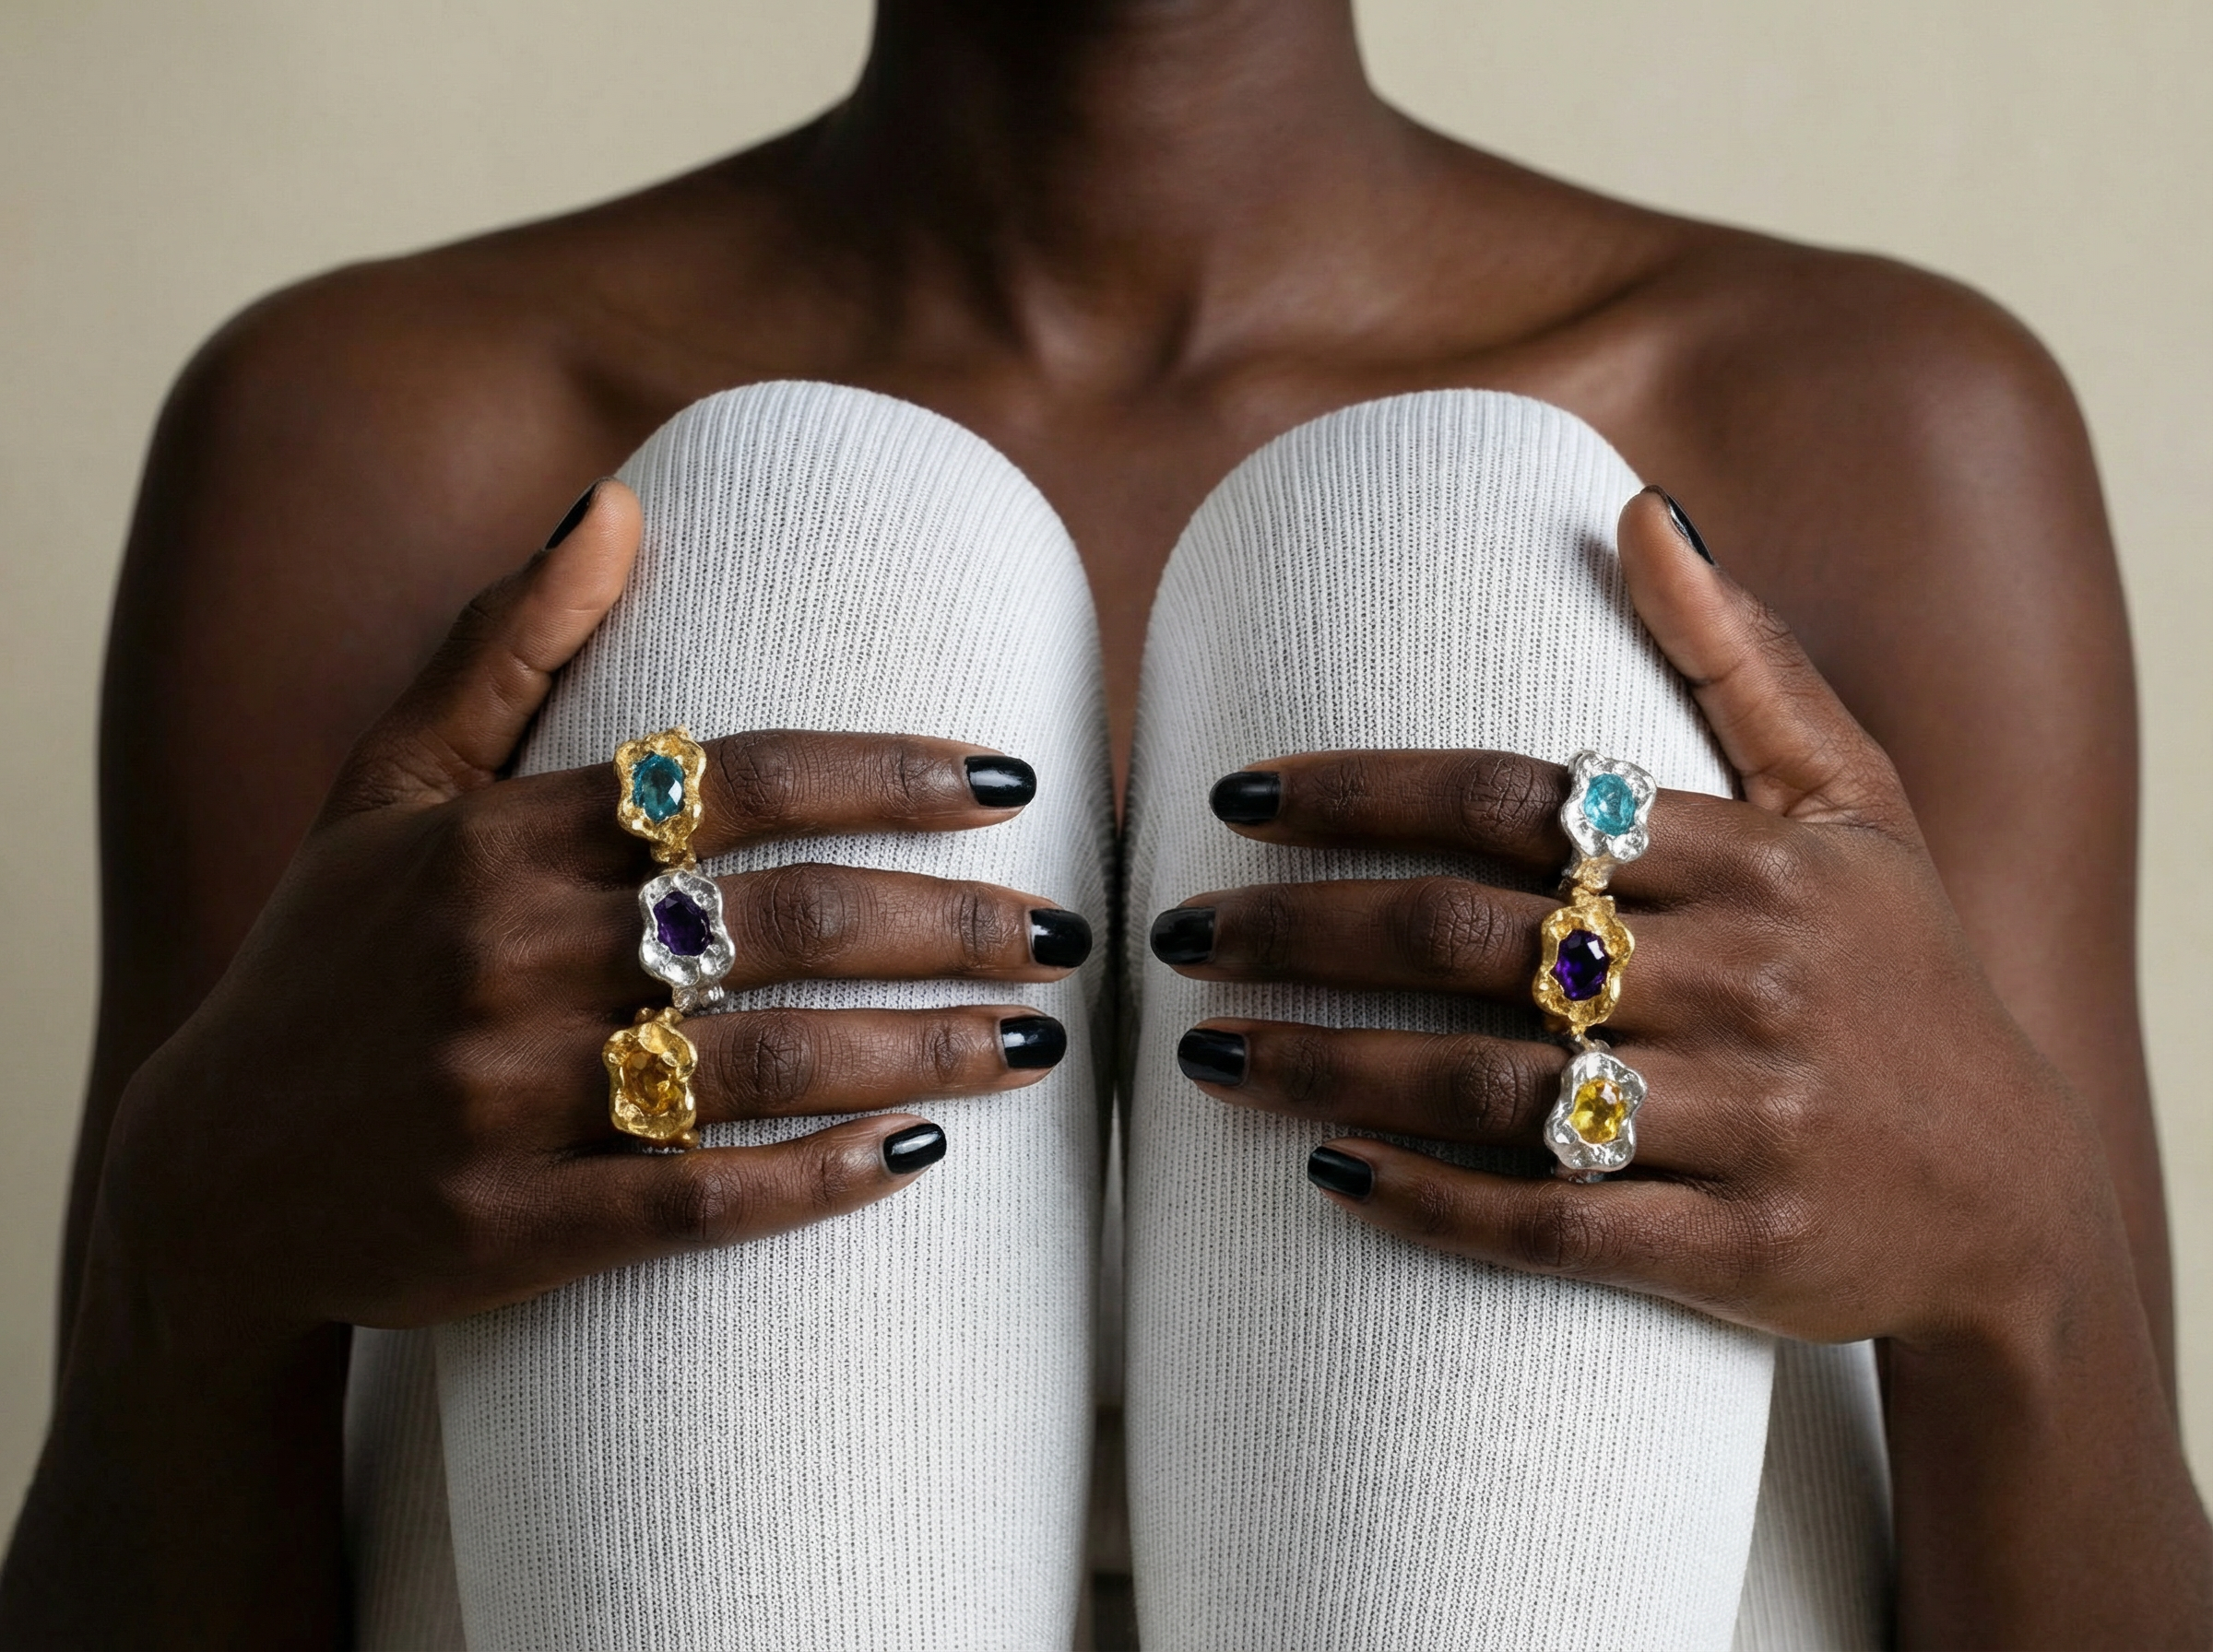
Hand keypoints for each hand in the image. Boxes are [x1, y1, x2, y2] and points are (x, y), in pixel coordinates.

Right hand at [90, 480, 1092, 1336]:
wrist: (207, 1180)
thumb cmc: (327, 965)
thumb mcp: (386, 787)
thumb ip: (504, 645)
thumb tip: (616, 503)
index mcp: (499, 838)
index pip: (740, 778)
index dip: (892, 774)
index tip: (1010, 781)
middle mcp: (513, 957)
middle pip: (789, 917)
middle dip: (953, 920)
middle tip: (1067, 930)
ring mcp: (513, 1101)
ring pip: (769, 1060)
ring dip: (925, 1045)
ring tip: (1040, 1039)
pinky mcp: (516, 1230)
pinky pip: (701, 1201)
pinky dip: (819, 1179)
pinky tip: (917, 1155)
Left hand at [1152, 487, 2128, 1355]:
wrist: (2015, 1196)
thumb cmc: (1903, 974)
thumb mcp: (1854, 800)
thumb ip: (1743, 659)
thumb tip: (1640, 512)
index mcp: (1747, 860)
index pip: (1510, 800)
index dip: (1358, 791)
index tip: (1233, 798)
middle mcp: (1739, 979)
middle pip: (1466, 934)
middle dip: (1298, 927)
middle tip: (1178, 930)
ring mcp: (1739, 1119)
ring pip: (1485, 1083)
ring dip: (1325, 1065)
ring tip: (1205, 1053)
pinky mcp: (1733, 1243)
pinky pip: (1553, 1224)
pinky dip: (1432, 1203)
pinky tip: (1331, 1177)